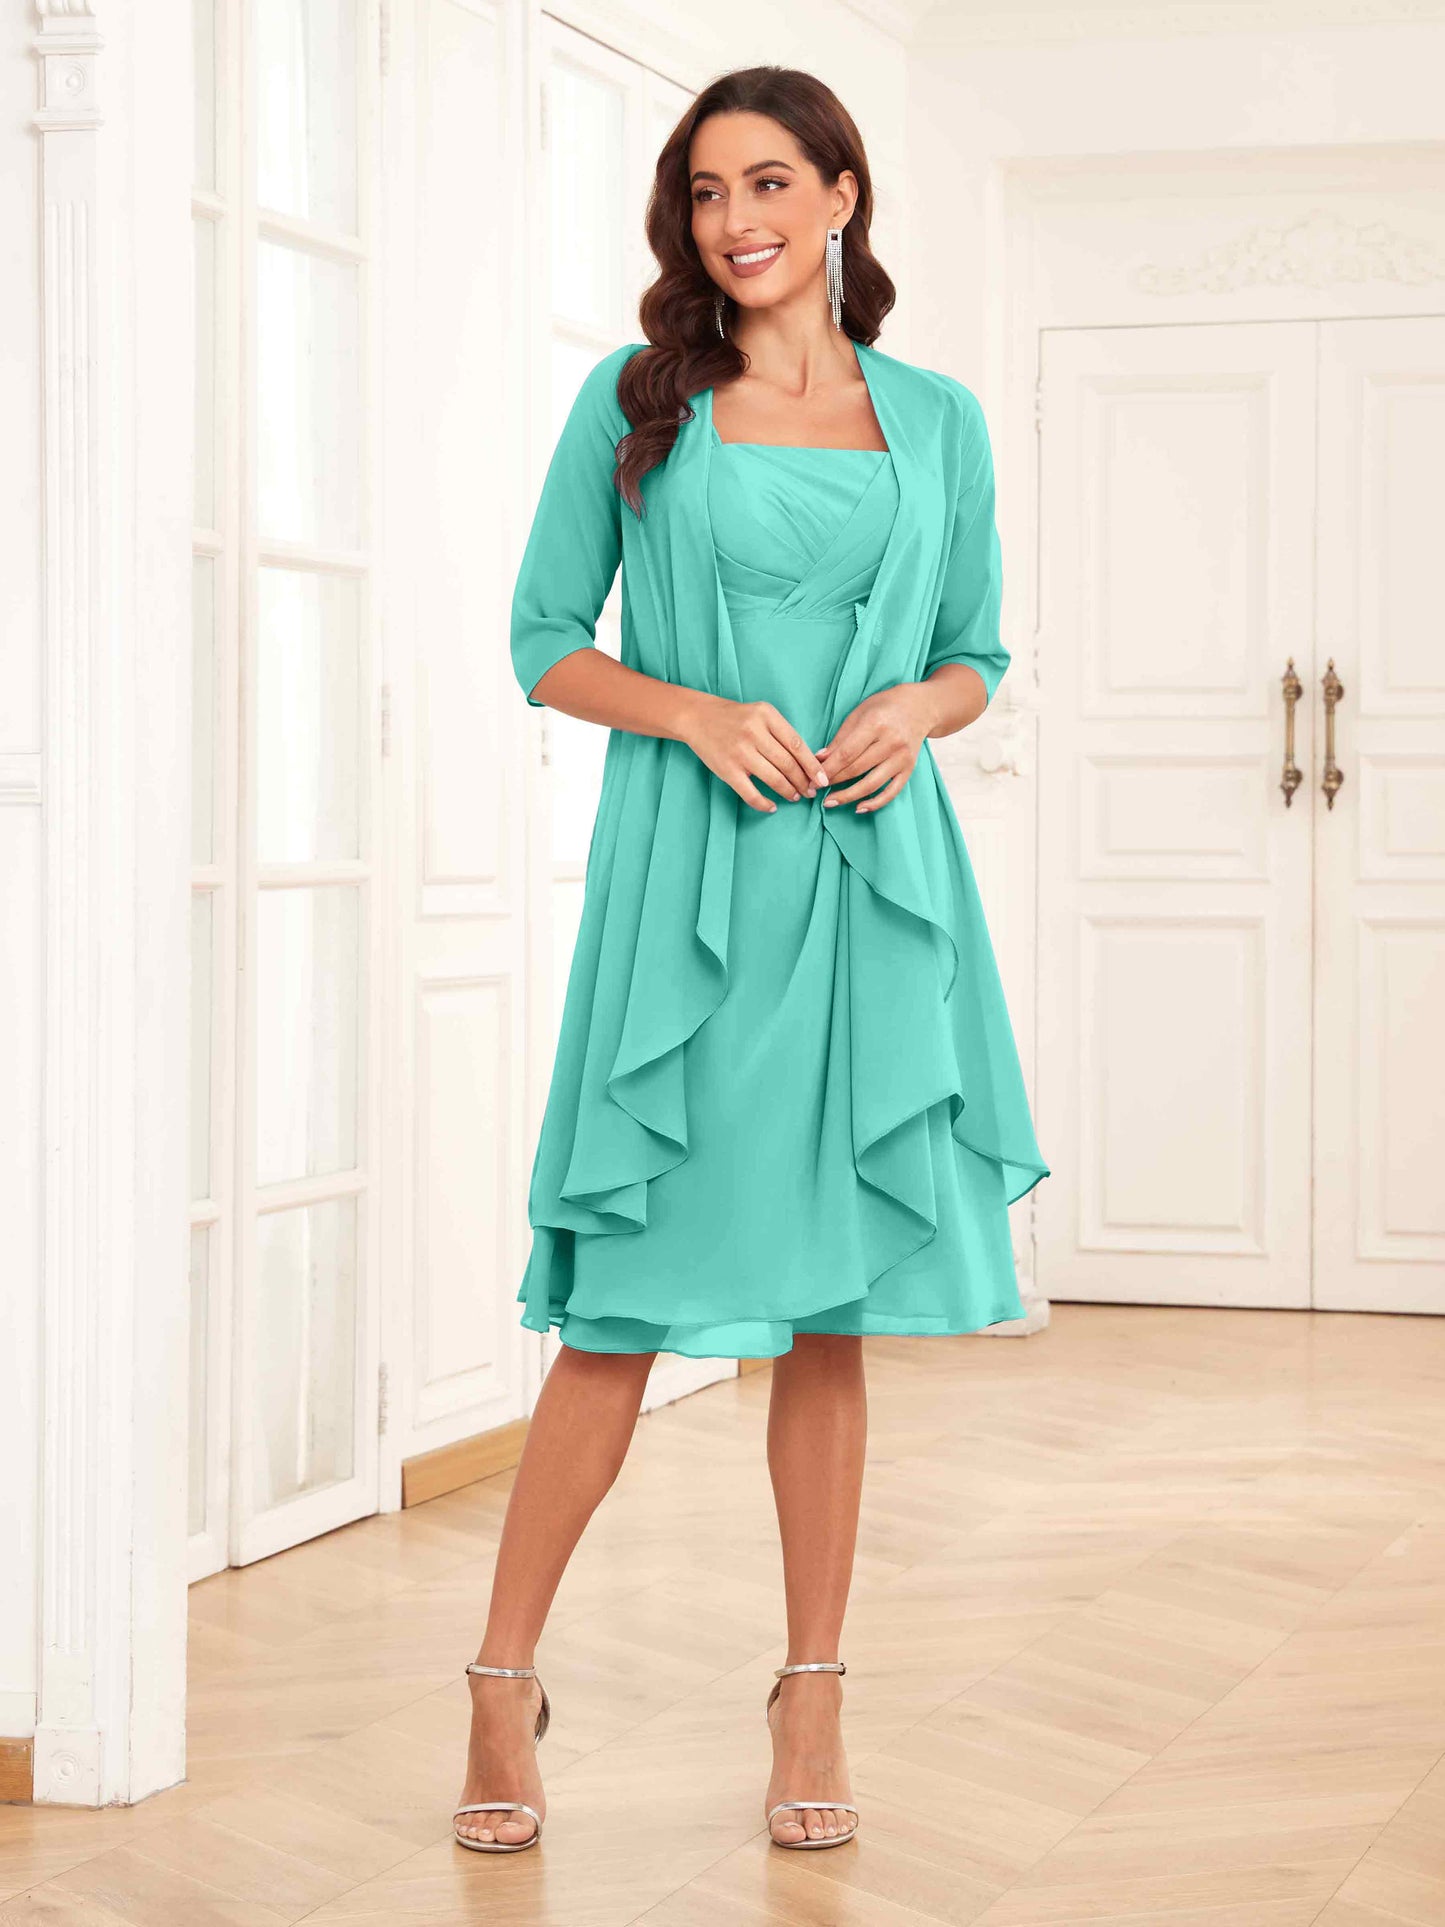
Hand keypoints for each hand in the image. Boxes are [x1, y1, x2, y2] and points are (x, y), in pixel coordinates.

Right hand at [679, 692, 827, 814]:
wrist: (697, 717)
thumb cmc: (735, 717)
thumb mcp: (761, 714)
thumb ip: (781, 732)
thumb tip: (808, 761)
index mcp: (767, 716)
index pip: (797, 745)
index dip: (812, 766)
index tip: (822, 779)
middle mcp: (754, 733)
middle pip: (788, 764)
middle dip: (803, 782)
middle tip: (811, 791)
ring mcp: (740, 752)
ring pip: (774, 779)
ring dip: (789, 792)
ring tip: (795, 797)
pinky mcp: (727, 770)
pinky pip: (751, 793)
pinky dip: (764, 804)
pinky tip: (773, 807)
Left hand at [818, 682, 935, 811]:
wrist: (920, 707)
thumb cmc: (884, 707)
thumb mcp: (859, 714)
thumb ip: (840, 738)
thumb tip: (819, 760)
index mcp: (875, 724)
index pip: (846, 753)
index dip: (828, 769)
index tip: (813, 778)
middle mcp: (891, 742)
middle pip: (856, 769)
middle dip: (833, 782)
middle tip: (815, 790)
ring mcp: (902, 757)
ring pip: (872, 784)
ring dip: (848, 796)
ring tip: (830, 802)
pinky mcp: (909, 769)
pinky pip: (892, 792)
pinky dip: (875, 803)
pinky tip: (859, 807)